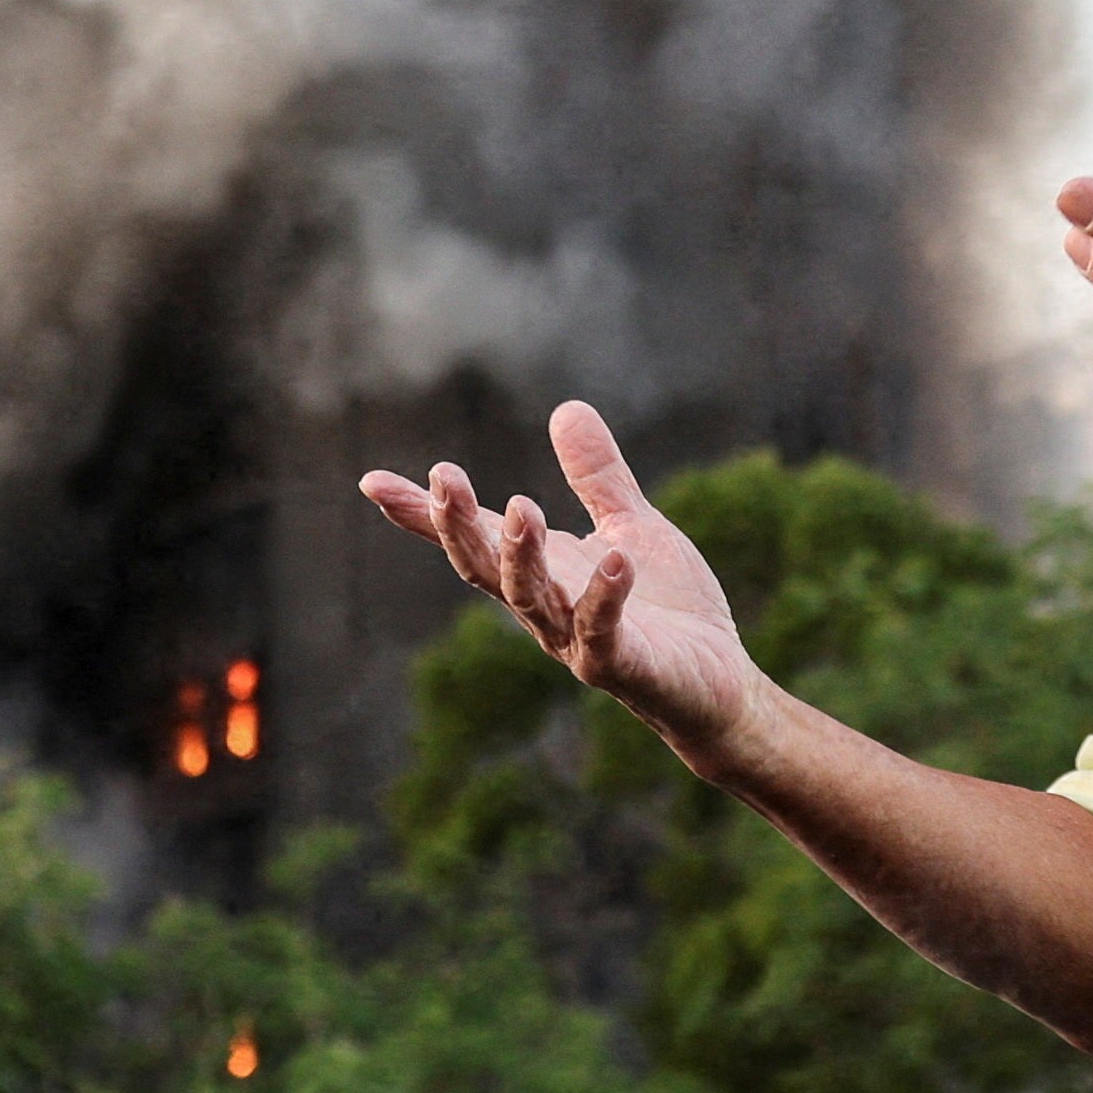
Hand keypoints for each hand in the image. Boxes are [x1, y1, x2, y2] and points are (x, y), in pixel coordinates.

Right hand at [357, 402, 758, 754]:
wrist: (721, 685)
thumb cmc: (669, 610)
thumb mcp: (629, 527)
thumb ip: (597, 476)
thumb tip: (566, 407)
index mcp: (542, 573)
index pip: (473, 539)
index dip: (422, 515)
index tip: (371, 482)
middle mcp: (546, 610)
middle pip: (484, 568)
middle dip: (459, 526)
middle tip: (442, 476)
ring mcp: (579, 641)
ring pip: (531, 601)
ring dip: (521, 556)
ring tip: (524, 506)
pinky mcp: (624, 667)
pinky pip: (603, 634)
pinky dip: (605, 598)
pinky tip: (617, 561)